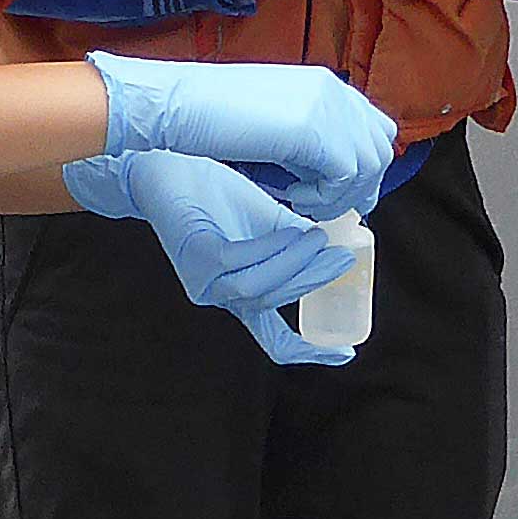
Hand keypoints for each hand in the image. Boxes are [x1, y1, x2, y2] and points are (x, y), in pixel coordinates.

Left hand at [63, 149, 357, 365]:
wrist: (173, 164)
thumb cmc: (219, 192)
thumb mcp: (269, 221)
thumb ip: (297, 244)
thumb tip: (338, 252)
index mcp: (237, 292)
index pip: (270, 336)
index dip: (305, 350)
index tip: (344, 354)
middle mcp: (219, 294)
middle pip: (271, 305)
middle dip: (311, 282)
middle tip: (341, 258)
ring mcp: (204, 280)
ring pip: (256, 290)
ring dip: (294, 266)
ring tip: (318, 238)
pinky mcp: (195, 258)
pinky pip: (239, 262)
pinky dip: (271, 248)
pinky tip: (291, 231)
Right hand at [88, 51, 397, 220]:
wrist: (177, 105)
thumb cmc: (213, 120)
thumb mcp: (274, 124)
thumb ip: (308, 140)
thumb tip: (339, 178)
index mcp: (324, 85)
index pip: (376, 128)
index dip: (362, 168)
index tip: (333, 195)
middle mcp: (333, 91)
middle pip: (379, 148)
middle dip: (357, 188)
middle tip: (320, 209)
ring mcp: (326, 106)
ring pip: (367, 167)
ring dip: (335, 197)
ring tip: (296, 204)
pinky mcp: (313, 129)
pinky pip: (344, 177)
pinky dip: (321, 198)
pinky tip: (288, 198)